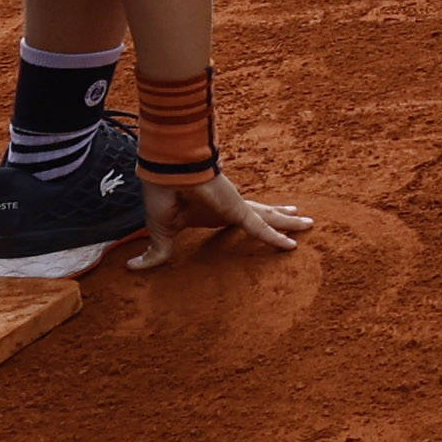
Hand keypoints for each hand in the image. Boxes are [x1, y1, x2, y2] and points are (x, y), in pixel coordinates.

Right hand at [125, 166, 315, 271]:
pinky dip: (276, 237)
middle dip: (279, 218)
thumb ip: (156, 252)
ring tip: (309, 223)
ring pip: (268, 218)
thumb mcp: (160, 231)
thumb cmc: (162, 194)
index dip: (247, 223)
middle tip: (299, 219)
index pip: (236, 220)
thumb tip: (132, 268)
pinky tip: (293, 245)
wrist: (165, 173)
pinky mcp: (237, 210)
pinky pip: (260, 228)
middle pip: (260, 215)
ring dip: (288, 222)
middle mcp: (229, 209)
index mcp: (211, 213)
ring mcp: (236, 208)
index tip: (260, 227)